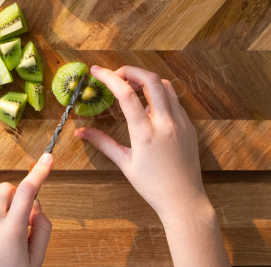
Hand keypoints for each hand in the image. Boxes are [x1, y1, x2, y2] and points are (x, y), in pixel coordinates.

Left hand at [0, 153, 52, 266]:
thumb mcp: (36, 260)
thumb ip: (40, 229)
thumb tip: (35, 208)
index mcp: (11, 231)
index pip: (27, 192)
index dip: (39, 173)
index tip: (47, 158)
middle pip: (5, 190)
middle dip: (17, 194)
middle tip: (26, 216)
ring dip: (6, 218)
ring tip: (9, 249)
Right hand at [76, 66, 229, 266]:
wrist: (184, 200)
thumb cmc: (153, 186)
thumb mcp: (125, 164)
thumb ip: (103, 143)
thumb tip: (80, 132)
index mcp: (146, 133)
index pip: (126, 94)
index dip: (109, 77)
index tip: (96, 70)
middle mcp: (166, 123)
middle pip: (151, 80)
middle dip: (131, 70)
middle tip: (116, 75)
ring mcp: (181, 123)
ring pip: (166, 86)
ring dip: (147, 80)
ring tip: (132, 89)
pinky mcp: (189, 126)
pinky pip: (175, 100)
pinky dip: (160, 94)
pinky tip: (149, 106)